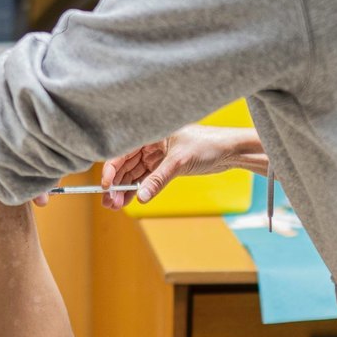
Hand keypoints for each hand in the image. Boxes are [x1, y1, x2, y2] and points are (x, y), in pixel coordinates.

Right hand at [101, 125, 259, 209]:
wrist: (230, 151)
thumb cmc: (208, 144)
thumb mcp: (180, 162)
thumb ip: (158, 180)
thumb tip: (142, 196)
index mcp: (150, 132)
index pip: (123, 150)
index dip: (112, 168)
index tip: (106, 185)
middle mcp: (151, 142)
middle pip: (126, 164)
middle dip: (117, 184)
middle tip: (110, 202)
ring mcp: (157, 154)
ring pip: (135, 174)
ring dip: (125, 189)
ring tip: (115, 205)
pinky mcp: (165, 166)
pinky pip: (147, 179)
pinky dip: (138, 189)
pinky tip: (129, 200)